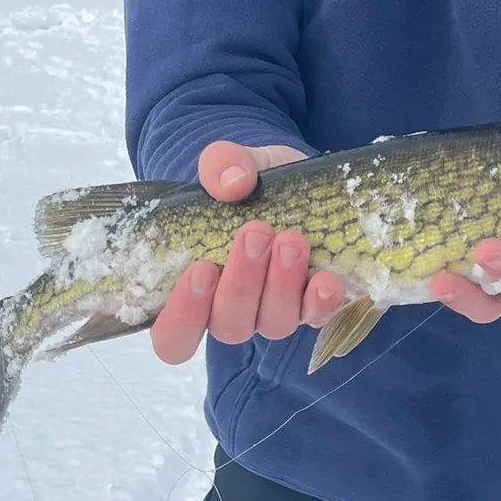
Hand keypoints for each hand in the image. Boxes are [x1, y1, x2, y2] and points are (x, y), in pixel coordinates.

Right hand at [150, 140, 346, 364]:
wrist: (292, 179)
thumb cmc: (245, 183)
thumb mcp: (230, 165)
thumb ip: (219, 166)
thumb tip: (231, 183)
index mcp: (195, 291)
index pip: (173, 336)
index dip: (183, 315)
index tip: (200, 270)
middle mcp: (233, 311)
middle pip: (229, 326)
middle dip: (242, 282)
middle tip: (254, 233)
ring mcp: (274, 312)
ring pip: (273, 324)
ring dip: (282, 285)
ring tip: (291, 240)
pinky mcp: (313, 304)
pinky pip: (318, 317)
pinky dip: (322, 301)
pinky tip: (327, 278)